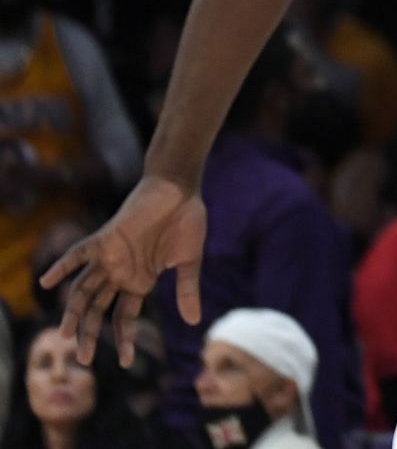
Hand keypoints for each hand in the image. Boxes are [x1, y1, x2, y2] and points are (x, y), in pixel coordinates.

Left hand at [40, 175, 206, 366]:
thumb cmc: (187, 221)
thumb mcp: (189, 262)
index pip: (124, 317)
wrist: (179, 188)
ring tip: (65, 335)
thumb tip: (194, 321)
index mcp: (140, 280)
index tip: (125, 363)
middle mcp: (120, 273)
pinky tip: (46, 282)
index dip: (123, 339)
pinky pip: (78, 254)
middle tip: (83, 359)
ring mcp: (110, 258)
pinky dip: (62, 267)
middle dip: (90, 333)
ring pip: (83, 289)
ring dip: (74, 312)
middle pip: (97, 309)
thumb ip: (187, 290)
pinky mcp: (105, 239)